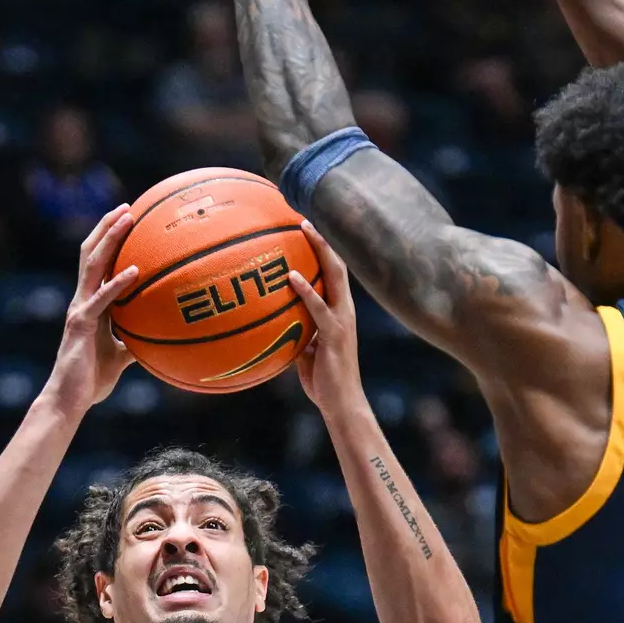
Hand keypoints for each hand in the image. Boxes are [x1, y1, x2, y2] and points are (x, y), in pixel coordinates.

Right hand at [43, 206, 139, 413]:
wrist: (69, 400)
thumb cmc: (92, 381)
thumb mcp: (121, 357)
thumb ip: (135, 343)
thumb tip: (159, 339)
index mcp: (90, 305)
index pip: (98, 264)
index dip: (109, 241)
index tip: (128, 220)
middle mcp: (82, 300)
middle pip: (91, 254)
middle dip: (108, 228)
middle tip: (127, 207)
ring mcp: (80, 309)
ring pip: (93, 265)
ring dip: (110, 239)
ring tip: (127, 218)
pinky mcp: (81, 324)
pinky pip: (102, 299)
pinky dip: (119, 283)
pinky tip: (136, 271)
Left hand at [289, 222, 365, 417]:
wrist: (342, 403)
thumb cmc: (323, 380)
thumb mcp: (307, 351)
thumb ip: (299, 333)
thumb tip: (278, 325)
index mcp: (340, 313)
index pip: (334, 274)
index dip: (323, 251)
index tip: (307, 230)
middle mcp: (345, 311)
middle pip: (337, 266)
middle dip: (322, 241)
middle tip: (304, 219)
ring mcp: (342, 320)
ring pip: (334, 276)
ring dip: (319, 251)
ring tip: (304, 229)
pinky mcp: (334, 334)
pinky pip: (318, 307)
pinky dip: (304, 289)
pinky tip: (290, 275)